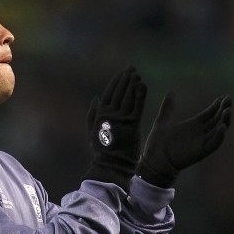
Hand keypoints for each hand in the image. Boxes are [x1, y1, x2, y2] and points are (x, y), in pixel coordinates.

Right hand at [83, 65, 146, 190]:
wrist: (112, 165)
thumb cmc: (101, 151)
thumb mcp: (91, 132)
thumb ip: (92, 114)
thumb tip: (95, 98)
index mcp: (100, 115)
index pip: (108, 94)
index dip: (115, 82)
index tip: (121, 73)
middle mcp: (110, 114)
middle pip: (119, 92)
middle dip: (125, 78)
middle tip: (131, 68)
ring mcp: (121, 119)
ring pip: (128, 96)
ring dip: (132, 84)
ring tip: (137, 74)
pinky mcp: (132, 124)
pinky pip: (137, 106)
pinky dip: (140, 94)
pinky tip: (142, 85)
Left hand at [137, 95, 231, 187]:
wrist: (154, 161)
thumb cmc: (157, 144)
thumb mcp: (163, 121)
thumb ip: (168, 107)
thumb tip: (170, 92)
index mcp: (193, 125)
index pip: (209, 114)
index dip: (217, 106)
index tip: (223, 97)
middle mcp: (200, 134)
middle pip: (217, 120)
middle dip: (224, 110)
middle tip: (229, 100)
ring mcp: (201, 143)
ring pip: (218, 131)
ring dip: (225, 121)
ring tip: (228, 110)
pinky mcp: (200, 152)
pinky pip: (213, 145)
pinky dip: (219, 137)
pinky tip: (222, 127)